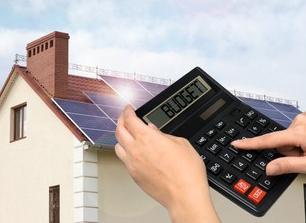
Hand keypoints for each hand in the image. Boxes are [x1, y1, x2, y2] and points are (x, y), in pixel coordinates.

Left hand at [115, 105, 219, 222]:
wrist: (185, 195)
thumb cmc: (187, 172)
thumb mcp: (181, 143)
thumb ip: (163, 135)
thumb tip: (155, 131)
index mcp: (148, 138)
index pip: (130, 119)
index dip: (127, 112)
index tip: (128, 109)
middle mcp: (136, 150)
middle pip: (119, 130)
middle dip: (121, 121)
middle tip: (124, 117)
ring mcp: (133, 164)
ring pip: (117, 146)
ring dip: (121, 137)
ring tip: (127, 135)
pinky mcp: (134, 176)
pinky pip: (124, 160)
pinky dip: (126, 152)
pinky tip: (134, 152)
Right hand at [232, 112, 305, 175]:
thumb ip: (287, 166)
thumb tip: (269, 168)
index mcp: (299, 132)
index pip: (268, 140)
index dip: (251, 144)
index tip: (237, 143)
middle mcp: (301, 120)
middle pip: (282, 140)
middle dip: (291, 151)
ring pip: (290, 136)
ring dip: (298, 145)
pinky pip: (298, 129)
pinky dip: (304, 138)